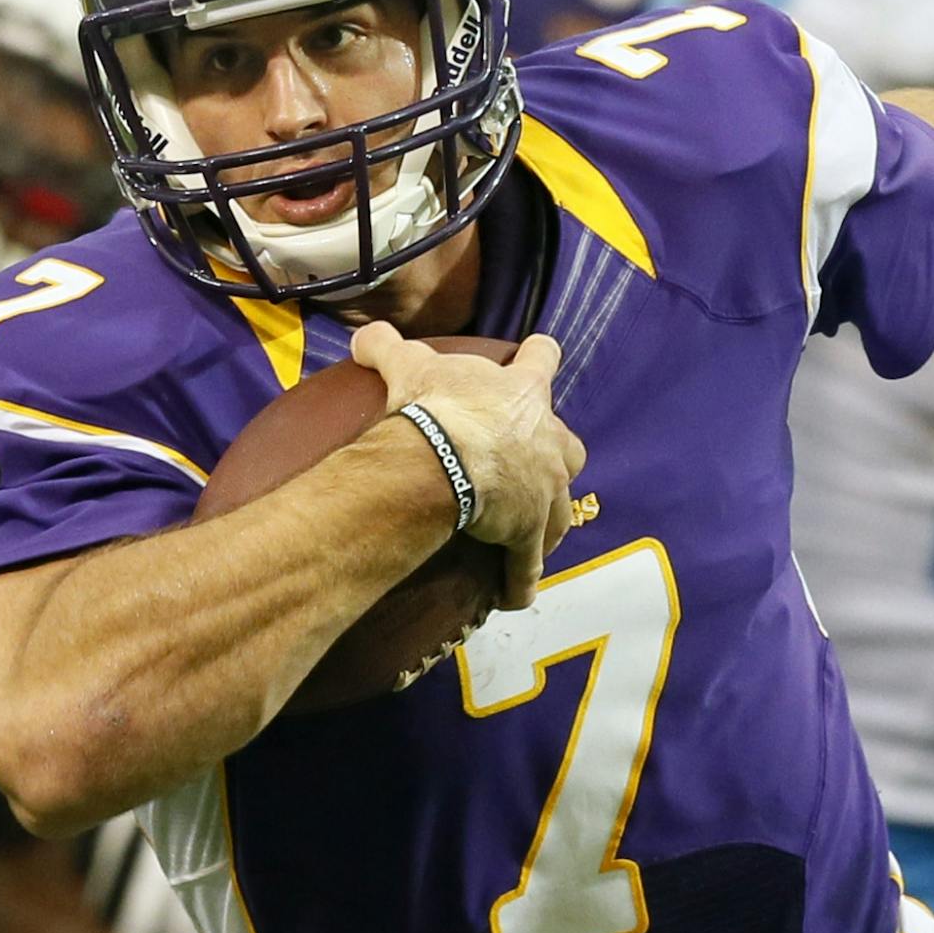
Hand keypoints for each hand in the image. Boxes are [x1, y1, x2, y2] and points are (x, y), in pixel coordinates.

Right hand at [350, 323, 587, 608]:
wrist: (447, 456)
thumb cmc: (438, 405)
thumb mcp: (409, 365)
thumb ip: (389, 347)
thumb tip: (362, 335)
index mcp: (522, 392)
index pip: (542, 358)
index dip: (539, 356)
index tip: (539, 352)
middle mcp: (547, 440)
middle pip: (571, 448)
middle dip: (557, 456)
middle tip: (532, 465)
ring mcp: (544, 490)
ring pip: (559, 509)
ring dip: (546, 521)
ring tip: (528, 536)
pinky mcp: (529, 533)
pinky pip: (527, 563)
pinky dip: (521, 580)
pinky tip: (513, 597)